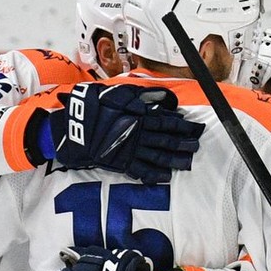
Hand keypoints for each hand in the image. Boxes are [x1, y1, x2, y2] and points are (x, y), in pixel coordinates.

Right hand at [47, 83, 204, 182]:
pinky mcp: (122, 163)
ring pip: (159, 157)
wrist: (72, 126)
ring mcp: (132, 150)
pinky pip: (142, 171)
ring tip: (188, 163)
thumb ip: (144, 96)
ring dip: (176, 160)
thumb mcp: (121, 94)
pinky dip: (155, 175)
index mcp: (140, 117)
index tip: (196, 128)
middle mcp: (140, 134)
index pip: (168, 122)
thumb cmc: (96, 106)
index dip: (184, 126)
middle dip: (185, 144)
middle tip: (198, 146)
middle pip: (168, 140)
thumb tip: (166, 99)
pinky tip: (166, 177)